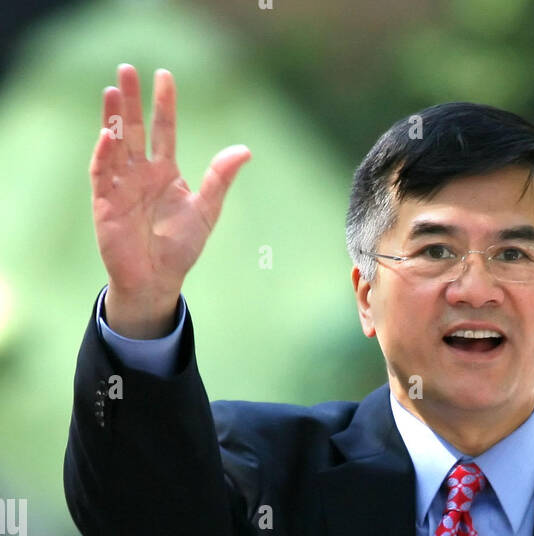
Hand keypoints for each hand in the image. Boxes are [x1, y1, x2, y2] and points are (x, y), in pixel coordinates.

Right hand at [89, 64, 249, 324]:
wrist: (157, 281)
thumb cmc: (180, 248)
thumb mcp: (206, 211)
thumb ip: (220, 179)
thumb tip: (245, 150)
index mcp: (165, 172)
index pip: (164, 130)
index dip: (164, 104)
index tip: (164, 76)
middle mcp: (141, 173)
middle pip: (134, 129)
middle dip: (130, 100)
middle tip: (126, 69)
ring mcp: (121, 186)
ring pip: (114, 144)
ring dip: (111, 118)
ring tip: (111, 90)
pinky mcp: (105, 202)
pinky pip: (101, 172)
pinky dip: (103, 154)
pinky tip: (107, 135)